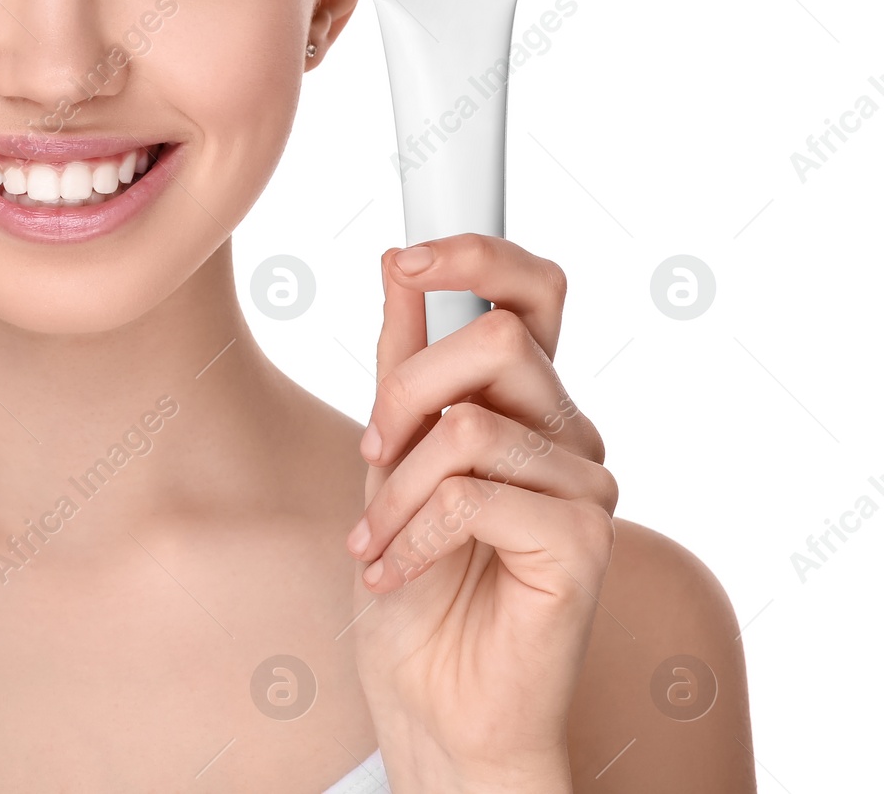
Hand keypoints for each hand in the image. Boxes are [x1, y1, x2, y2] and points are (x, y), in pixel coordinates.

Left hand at [347, 237, 616, 792]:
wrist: (431, 698)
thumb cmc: (414, 578)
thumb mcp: (390, 453)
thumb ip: (404, 361)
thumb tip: (399, 266)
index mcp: (528, 400)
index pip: (534, 291)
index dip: (479, 255)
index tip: (406, 259)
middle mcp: (568, 432)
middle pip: (497, 339)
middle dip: (405, 388)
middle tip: (370, 453)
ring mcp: (585, 487)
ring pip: (470, 424)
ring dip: (397, 487)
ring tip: (378, 537)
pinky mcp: (583, 543)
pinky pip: (474, 495)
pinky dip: (411, 534)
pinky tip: (394, 570)